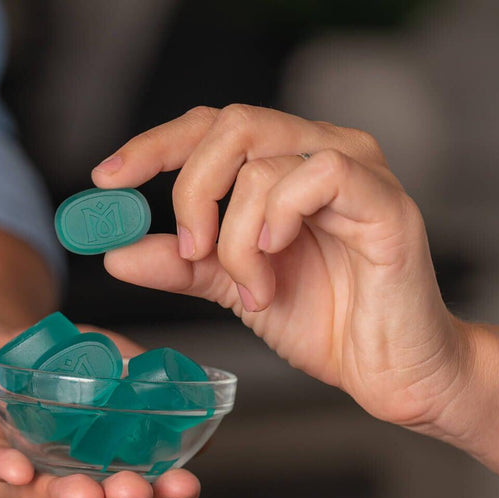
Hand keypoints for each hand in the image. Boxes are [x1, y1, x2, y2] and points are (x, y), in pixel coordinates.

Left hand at [0, 324, 200, 497]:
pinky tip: (16, 468)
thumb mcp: (106, 372)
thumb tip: (194, 397)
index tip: (184, 485)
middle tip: (136, 491)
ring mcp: (7, 477)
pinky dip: (0, 465)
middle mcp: (51, 491)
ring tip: (86, 491)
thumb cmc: (48, 375)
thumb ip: (143, 387)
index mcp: (94, 478)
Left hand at [93, 105, 472, 441]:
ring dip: (237, 237)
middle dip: (192, 190)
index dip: (154, 145)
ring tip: (254, 288)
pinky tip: (277, 260)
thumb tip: (116, 251)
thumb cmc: (329, 322)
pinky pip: (319, 175)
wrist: (392, 372)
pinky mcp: (386, 202)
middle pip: (232, 125)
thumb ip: (181, 265)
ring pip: (263, 162)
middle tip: (191, 249)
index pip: (211, 126)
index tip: (106, 180)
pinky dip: (279, 219)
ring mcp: (358, 172)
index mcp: (286, 164)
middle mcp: (322, 152)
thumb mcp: (233, 288)